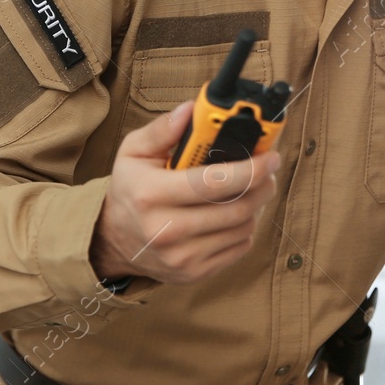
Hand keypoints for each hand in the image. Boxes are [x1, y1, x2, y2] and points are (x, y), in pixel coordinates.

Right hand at [90, 99, 281, 283]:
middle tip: (268, 171)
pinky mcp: (194, 273)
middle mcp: (167, 230)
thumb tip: (192, 111)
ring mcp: (182, 257)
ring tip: (248, 190)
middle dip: (261, 185)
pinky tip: (233, 214)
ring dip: (255, 206)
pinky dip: (244, 229)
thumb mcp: (133, 152)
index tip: (270, 156)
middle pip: (237, 208)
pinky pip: (238, 248)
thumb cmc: (130, 190)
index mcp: (152, 194)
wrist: (114, 240)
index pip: (214, 182)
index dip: (250, 168)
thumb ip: (163, 129)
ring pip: (242, 228)